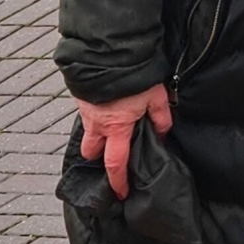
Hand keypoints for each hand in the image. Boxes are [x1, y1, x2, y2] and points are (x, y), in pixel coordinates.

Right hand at [77, 84, 171, 199]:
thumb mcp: (156, 96)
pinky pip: (86, 114)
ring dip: (96, 136)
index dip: (118, 182)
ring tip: (110, 130)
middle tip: (111, 155)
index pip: (115, 164)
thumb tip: (162, 134)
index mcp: (116, 127)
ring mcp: (86, 110)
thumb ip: (160, 118)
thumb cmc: (134, 73)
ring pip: (87, 133)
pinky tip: (107, 107)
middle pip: (92, 152)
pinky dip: (95, 116)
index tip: (120, 194)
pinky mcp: (82, 96)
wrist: (109, 50)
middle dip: (99, 158)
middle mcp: (97, 123)